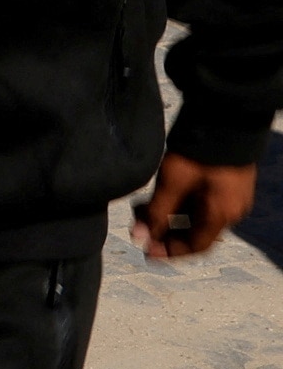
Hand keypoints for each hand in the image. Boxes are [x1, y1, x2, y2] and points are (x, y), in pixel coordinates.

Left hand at [134, 152, 259, 259]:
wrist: (225, 116)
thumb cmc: (200, 151)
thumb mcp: (173, 182)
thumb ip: (156, 212)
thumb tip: (139, 238)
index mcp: (222, 214)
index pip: (196, 246)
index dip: (171, 252)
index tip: (147, 253)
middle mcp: (230, 209)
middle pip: (195, 231)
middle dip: (165, 232)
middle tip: (138, 227)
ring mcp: (230, 194)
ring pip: (196, 215)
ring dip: (169, 216)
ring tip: (141, 208)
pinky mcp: (226, 180)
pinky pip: (201, 201)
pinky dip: (179, 203)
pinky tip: (158, 194)